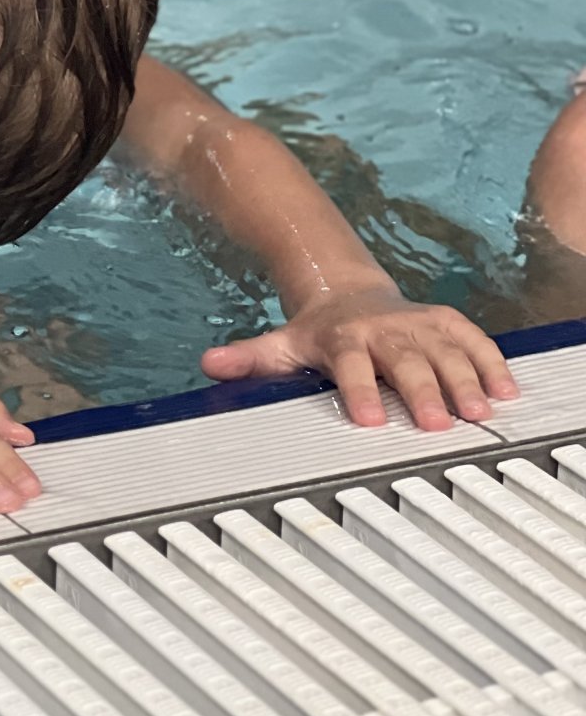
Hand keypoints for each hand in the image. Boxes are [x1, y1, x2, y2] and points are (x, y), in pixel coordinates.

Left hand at [202, 284, 517, 429]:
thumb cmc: (317, 333)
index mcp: (342, 338)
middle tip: (436, 424)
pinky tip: (506, 390)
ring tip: (479, 411)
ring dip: (464, 380)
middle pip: (404, 361)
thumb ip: (249, 359)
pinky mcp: (446, 322)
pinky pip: (473, 340)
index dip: (359, 390)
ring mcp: (418, 324)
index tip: (368, 419)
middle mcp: (384, 329)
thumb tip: (209, 365)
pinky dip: (491, 362)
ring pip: (445, 351)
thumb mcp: (281, 344)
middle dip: (420, 390)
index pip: (350, 365)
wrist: (346, 291)